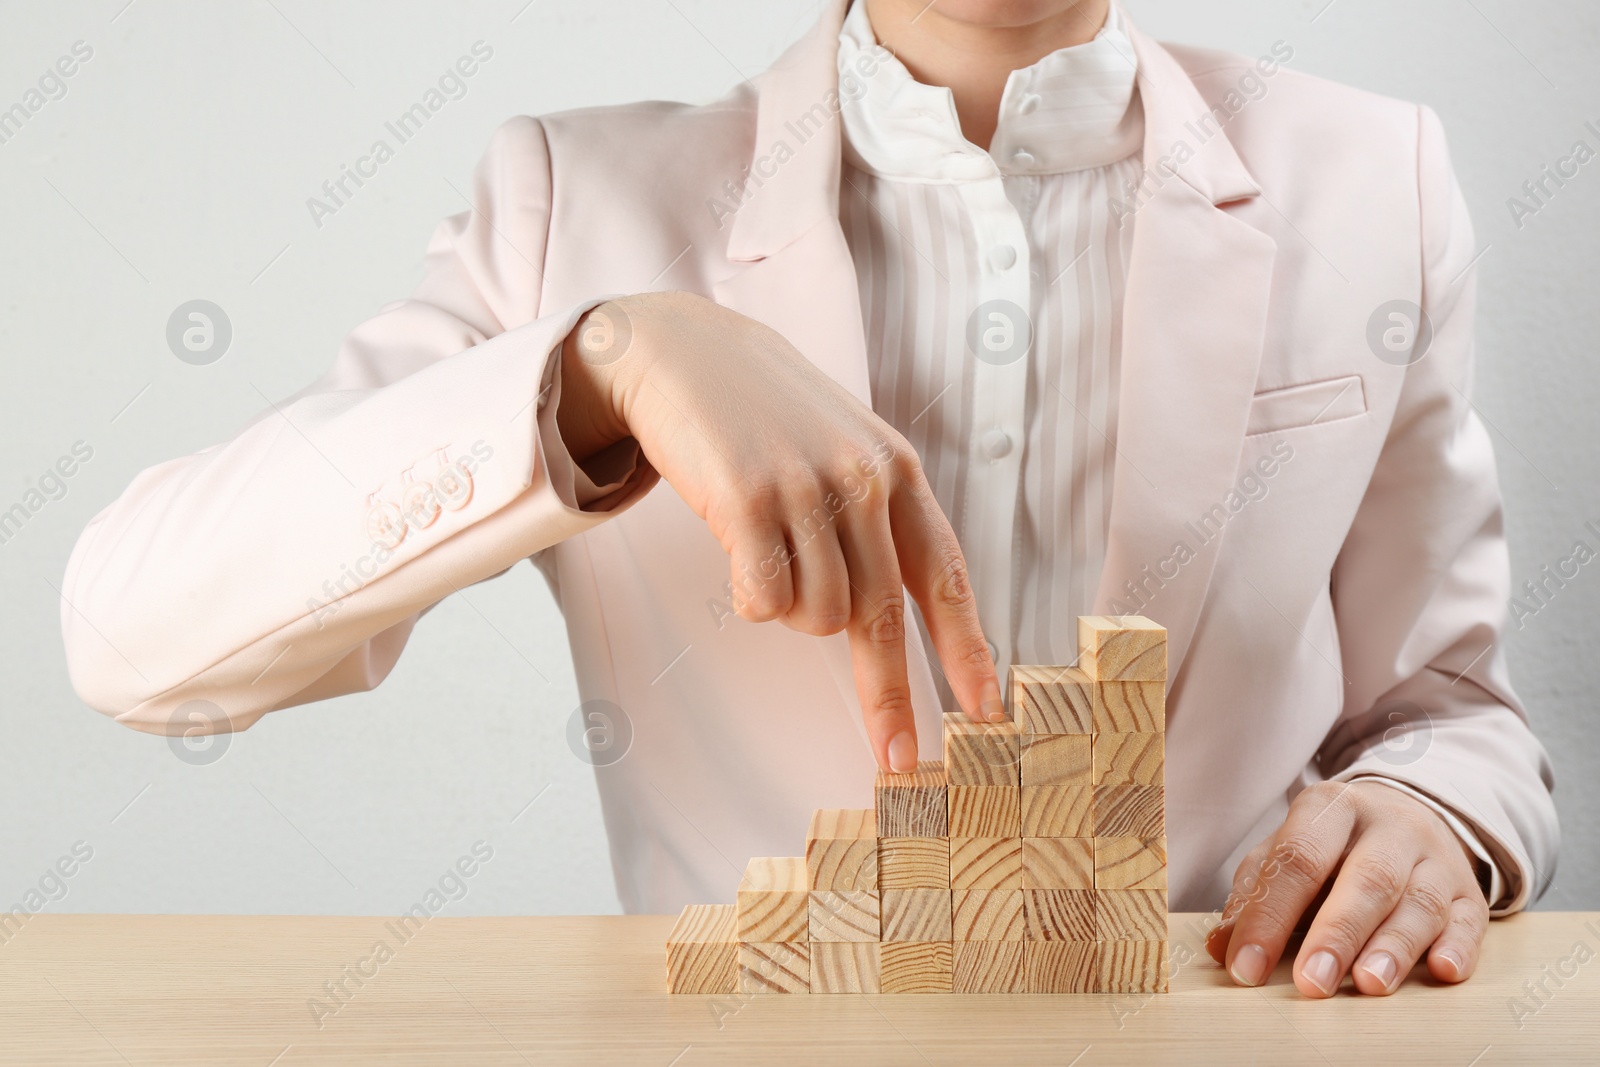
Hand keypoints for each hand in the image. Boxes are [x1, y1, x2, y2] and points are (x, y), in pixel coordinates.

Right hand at [555, 291, 1004, 770]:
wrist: (684, 352)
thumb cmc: (765, 413)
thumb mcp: (845, 447)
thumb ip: (876, 518)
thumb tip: (885, 619)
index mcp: (898, 472)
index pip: (947, 575)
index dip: (969, 649)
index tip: (986, 712)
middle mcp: (863, 481)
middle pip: (883, 617)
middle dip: (889, 697)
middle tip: (895, 760)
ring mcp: (806, 490)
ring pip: (816, 617)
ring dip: (791, 609)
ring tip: (768, 552)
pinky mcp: (747, 502)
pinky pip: (762, 601)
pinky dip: (749, 597)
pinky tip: (738, 548)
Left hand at [1205, 780, 1488, 996]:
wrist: (1409, 813)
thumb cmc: (1333, 845)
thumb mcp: (1287, 851)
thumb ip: (1255, 893)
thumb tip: (1221, 947)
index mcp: (1330, 809)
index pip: (1297, 858)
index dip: (1269, 915)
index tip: (1246, 968)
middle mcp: (1388, 826)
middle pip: (1366, 878)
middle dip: (1337, 934)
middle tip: (1311, 983)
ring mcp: (1434, 857)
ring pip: (1419, 901)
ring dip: (1394, 946)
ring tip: (1369, 984)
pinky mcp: (1470, 891)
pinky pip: (1472, 919)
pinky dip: (1459, 947)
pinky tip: (1443, 971)